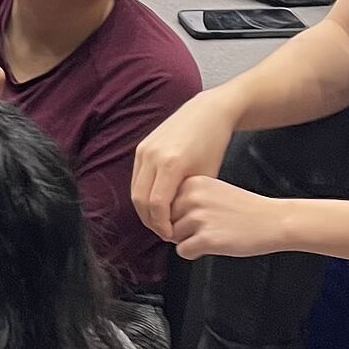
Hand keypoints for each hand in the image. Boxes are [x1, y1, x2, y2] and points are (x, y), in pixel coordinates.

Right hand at [131, 94, 236, 240]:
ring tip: (160, 220)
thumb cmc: (213, 144)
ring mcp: (143, 150)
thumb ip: (188, 199)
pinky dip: (143, 194)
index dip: (161, 224)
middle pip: (140, 200)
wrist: (207, 113)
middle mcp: (152, 156)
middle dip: (150, 220)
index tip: (171, 236)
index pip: (156, 204)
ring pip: (135, 190)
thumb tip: (176, 222)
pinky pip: (136, 178)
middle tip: (164, 232)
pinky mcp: (141, 147)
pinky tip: (157, 202)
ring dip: (144, 209)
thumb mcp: (206, 176)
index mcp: (171, 164)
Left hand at [170, 176, 292, 259]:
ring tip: (213, 234)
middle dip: (180, 229)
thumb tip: (160, 216)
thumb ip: (186, 197)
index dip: (177, 214)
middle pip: (165, 221)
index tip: (194, 217)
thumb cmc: (245, 209)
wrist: (275, 220)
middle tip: (205, 228)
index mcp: (192, 183)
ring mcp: (199, 218)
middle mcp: (192, 198)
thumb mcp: (212, 190)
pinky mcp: (207, 239)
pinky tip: (213, 244)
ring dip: (189, 240)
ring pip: (173, 237)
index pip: (165, 204)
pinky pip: (183, 252)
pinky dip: (194, 253)